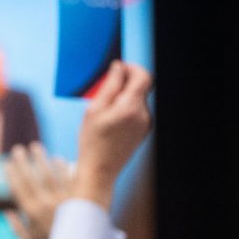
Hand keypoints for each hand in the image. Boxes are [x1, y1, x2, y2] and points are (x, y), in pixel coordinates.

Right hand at [4, 143, 75, 238]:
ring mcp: (62, 200)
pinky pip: (69, 179)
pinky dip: (63, 168)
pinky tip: (57, 158)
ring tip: (35, 147)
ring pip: (49, 174)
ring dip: (41, 159)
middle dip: (23, 162)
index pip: (18, 188)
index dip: (12, 174)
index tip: (8, 163)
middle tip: (18, 149)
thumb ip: (16, 227)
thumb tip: (6, 212)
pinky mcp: (76, 199)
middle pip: (31, 178)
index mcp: (32, 213)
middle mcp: (45, 204)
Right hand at [72, 62, 153, 208]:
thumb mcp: (94, 109)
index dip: (132, 68)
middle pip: (140, 87)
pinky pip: (137, 111)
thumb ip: (109, 85)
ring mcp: (145, 124)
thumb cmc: (92, 142)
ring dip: (123, 96)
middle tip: (104, 88)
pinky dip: (125, 108)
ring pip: (137, 99)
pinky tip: (110, 119)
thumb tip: (119, 67)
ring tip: (104, 108)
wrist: (100, 171)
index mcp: (131, 107)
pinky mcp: (143, 131)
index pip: (143, 76)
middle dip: (124, 82)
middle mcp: (144, 115)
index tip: (118, 68)